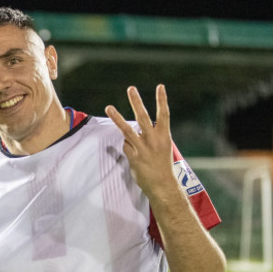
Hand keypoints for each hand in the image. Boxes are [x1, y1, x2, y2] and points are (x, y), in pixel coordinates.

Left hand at [105, 84, 175, 198]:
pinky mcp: (133, 157)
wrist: (162, 185)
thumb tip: (138, 128)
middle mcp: (153, 140)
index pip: (164, 114)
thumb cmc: (162, 165)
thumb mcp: (163, 147)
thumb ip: (151, 135)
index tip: (160, 86)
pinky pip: (125, 146)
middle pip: (143, 117)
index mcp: (164, 136)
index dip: (162, 100)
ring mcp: (142, 148)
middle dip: (136, 102)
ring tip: (108, 107)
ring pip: (127, 130)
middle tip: (130, 88)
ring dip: (117, 117)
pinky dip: (127, 147)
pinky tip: (134, 153)